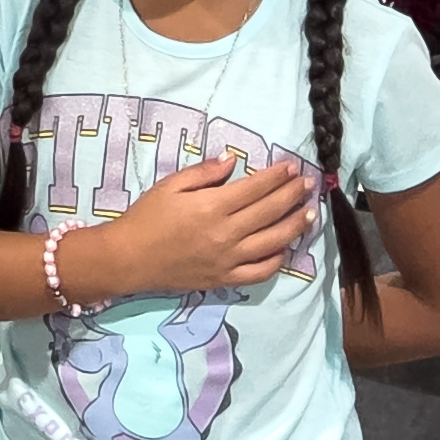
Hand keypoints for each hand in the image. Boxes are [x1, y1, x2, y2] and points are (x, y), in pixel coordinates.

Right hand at [79, 149, 316, 295]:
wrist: (129, 258)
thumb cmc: (147, 217)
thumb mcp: (170, 186)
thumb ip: (204, 173)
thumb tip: (232, 160)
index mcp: (212, 207)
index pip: (254, 189)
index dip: (276, 177)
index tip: (291, 168)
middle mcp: (225, 234)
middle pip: (269, 212)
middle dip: (292, 195)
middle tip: (308, 184)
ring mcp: (228, 259)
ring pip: (273, 242)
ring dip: (294, 226)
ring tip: (309, 213)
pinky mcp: (225, 279)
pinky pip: (260, 272)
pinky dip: (277, 260)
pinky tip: (285, 247)